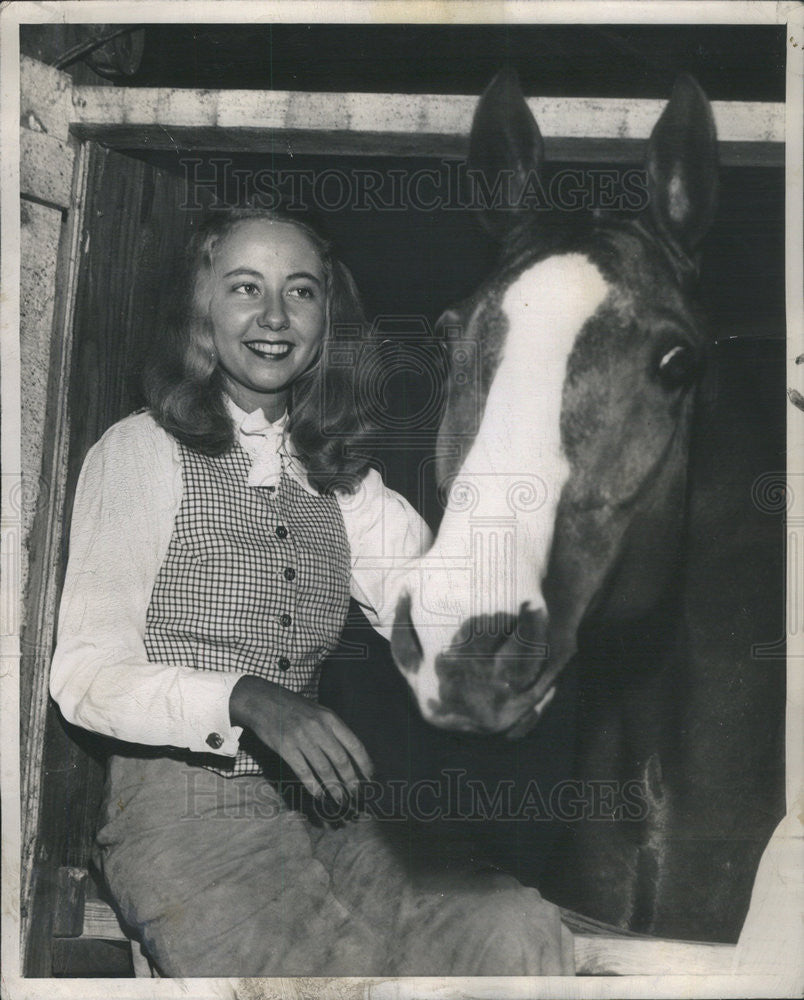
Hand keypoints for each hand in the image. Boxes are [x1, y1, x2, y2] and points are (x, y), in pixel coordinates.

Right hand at [229, 675, 372, 801]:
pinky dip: (312, 786)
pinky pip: (303, 771)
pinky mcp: (285, 747)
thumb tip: (350, 754)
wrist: (264, 701)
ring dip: (334, 788)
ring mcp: (301, 738)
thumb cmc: (294, 708)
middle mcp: (319, 728)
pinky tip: (319, 795)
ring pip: (323, 769)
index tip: (371, 777)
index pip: (354, 744)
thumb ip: (333, 730)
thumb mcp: (319, 711)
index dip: (364, 763)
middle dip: (350, 781)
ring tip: (340, 800)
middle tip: (355, 795)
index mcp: (330, 718)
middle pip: (340, 760)